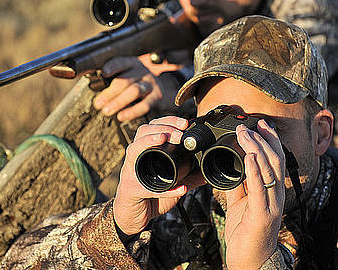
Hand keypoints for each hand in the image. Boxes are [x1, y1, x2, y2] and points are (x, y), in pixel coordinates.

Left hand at [93, 57, 179, 120]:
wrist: (161, 88)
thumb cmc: (136, 82)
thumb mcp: (126, 76)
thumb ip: (112, 82)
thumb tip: (97, 95)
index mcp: (131, 64)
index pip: (121, 62)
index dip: (112, 66)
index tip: (103, 72)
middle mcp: (142, 71)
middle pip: (125, 80)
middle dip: (110, 93)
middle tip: (98, 104)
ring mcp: (150, 83)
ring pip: (134, 91)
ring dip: (119, 102)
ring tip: (107, 110)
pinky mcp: (157, 96)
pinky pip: (144, 105)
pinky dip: (132, 112)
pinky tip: (122, 116)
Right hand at [113, 116, 204, 235]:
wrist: (133, 216)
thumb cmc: (150, 196)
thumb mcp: (172, 184)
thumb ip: (188, 177)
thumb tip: (207, 172)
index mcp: (145, 151)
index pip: (153, 127)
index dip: (168, 121)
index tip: (185, 123)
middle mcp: (135, 157)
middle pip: (142, 132)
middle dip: (162, 128)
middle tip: (180, 133)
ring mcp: (130, 172)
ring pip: (134, 150)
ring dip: (149, 141)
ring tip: (164, 139)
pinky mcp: (130, 190)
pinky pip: (145, 187)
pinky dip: (163, 189)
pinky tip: (179, 188)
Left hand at [222, 120, 285, 269]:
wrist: (249, 262)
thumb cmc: (246, 233)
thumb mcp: (240, 203)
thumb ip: (239, 185)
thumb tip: (233, 165)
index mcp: (272, 191)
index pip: (275, 159)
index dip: (270, 140)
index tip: (261, 123)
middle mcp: (276, 195)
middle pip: (274, 160)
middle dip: (262, 139)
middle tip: (246, 126)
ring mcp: (271, 205)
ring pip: (269, 170)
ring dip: (256, 149)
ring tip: (244, 135)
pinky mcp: (262, 215)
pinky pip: (259, 189)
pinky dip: (254, 171)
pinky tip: (248, 157)